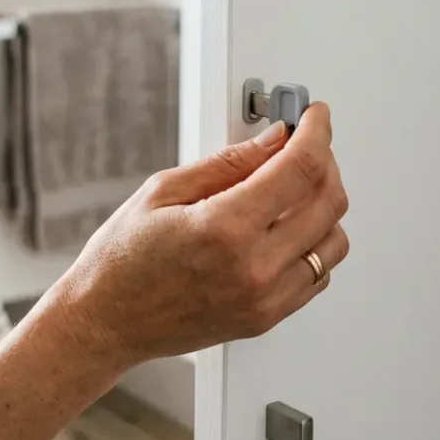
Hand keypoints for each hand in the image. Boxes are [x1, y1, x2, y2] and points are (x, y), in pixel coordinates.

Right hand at [48, 103, 349, 366]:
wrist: (105, 322)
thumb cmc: (121, 261)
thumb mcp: (164, 191)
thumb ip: (228, 163)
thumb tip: (273, 140)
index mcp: (225, 229)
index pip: (301, 168)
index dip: (316, 132)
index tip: (315, 117)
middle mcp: (254, 268)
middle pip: (329, 202)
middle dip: (324, 161)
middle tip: (304, 145)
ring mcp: (265, 299)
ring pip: (334, 241)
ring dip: (324, 206)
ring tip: (295, 189)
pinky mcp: (266, 317)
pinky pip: (318, 274)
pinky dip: (315, 244)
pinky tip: (289, 228)